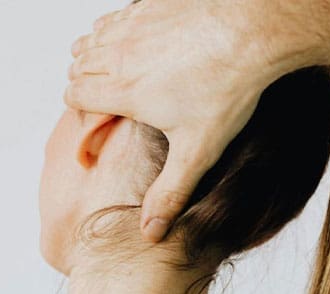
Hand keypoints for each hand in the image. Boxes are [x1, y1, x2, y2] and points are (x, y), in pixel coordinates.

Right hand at [65, 0, 329, 242]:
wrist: (255, 28)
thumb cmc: (229, 88)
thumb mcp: (199, 150)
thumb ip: (171, 192)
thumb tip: (151, 234)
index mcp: (122, 90)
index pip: (74, 96)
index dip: (82, 109)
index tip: (102, 118)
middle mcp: (118, 54)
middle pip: (77, 65)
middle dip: (87, 82)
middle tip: (113, 98)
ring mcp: (132, 25)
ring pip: (91, 38)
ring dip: (98, 54)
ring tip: (124, 72)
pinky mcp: (148, 3)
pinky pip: (115, 16)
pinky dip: (118, 30)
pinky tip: (143, 43)